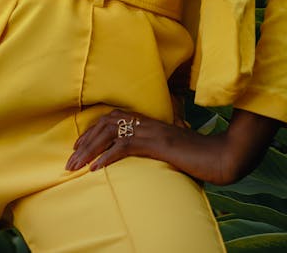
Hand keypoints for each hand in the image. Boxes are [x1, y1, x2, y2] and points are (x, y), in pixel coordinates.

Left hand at [65, 107, 278, 185]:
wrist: (217, 156)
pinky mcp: (154, 143)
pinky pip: (124, 147)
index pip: (110, 116)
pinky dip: (106, 158)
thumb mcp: (170, 146)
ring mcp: (149, 130)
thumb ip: (154, 143)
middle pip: (105, 124)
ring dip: (88, 151)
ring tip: (74, 167)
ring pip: (109, 134)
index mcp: (147, 119)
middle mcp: (145, 120)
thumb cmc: (195, 154)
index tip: (77, 146)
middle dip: (84, 142)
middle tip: (69, 161)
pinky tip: (95, 170)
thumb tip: (139, 151)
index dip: (91, 130)